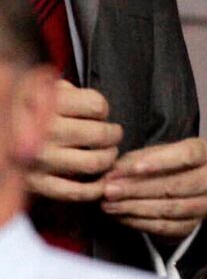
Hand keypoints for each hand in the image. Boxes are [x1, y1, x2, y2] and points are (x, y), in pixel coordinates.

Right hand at [26, 80, 122, 201]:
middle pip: (100, 135)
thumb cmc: (21, 107)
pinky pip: (74, 191)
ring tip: (107, 153)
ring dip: (108, 158)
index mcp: (48, 104)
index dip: (103, 108)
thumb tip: (94, 103)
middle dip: (113, 134)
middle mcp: (44, 132)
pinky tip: (100, 180)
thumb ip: (67, 90)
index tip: (98, 112)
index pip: (97, 106)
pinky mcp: (35, 184)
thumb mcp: (39, 87)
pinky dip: (94, 188)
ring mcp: (40, 161)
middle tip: (113, 134)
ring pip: (93, 162)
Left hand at [101, 137, 206, 239]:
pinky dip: (139, 222)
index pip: (188, 155)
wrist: (178, 189)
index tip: (135, 168)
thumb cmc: (162, 166)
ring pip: (169, 208)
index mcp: (205, 152)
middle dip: (138, 189)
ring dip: (134, 207)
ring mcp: (205, 204)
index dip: (162, 162)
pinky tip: (121, 217)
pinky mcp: (192, 226)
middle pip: (176, 185)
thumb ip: (130, 163)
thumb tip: (110, 177)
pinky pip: (164, 227)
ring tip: (109, 205)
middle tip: (109, 191)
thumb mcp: (149, 155)